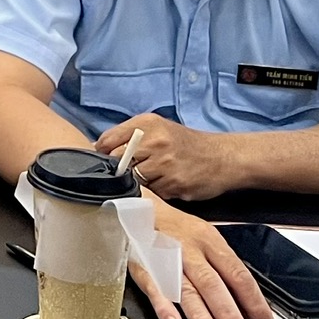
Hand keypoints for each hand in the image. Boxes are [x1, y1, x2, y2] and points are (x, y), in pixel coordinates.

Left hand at [96, 114, 241, 200]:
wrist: (222, 157)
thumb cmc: (185, 143)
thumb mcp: (157, 128)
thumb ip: (129, 136)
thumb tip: (96, 148)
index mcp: (146, 124)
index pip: (108, 141)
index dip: (103, 153)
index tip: (105, 161)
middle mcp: (154, 142)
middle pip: (118, 162)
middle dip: (119, 170)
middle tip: (128, 172)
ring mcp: (165, 165)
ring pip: (134, 180)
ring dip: (139, 183)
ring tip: (153, 177)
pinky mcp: (175, 185)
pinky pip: (153, 193)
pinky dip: (156, 192)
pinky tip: (167, 184)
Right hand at [143, 198, 275, 318]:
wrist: (137, 207)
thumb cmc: (177, 229)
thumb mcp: (206, 238)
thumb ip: (222, 268)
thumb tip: (246, 305)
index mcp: (210, 242)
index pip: (238, 274)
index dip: (254, 303)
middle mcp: (189, 250)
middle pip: (212, 283)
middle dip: (228, 314)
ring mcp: (165, 257)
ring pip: (185, 288)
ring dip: (200, 315)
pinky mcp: (143, 264)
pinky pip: (153, 286)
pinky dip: (163, 305)